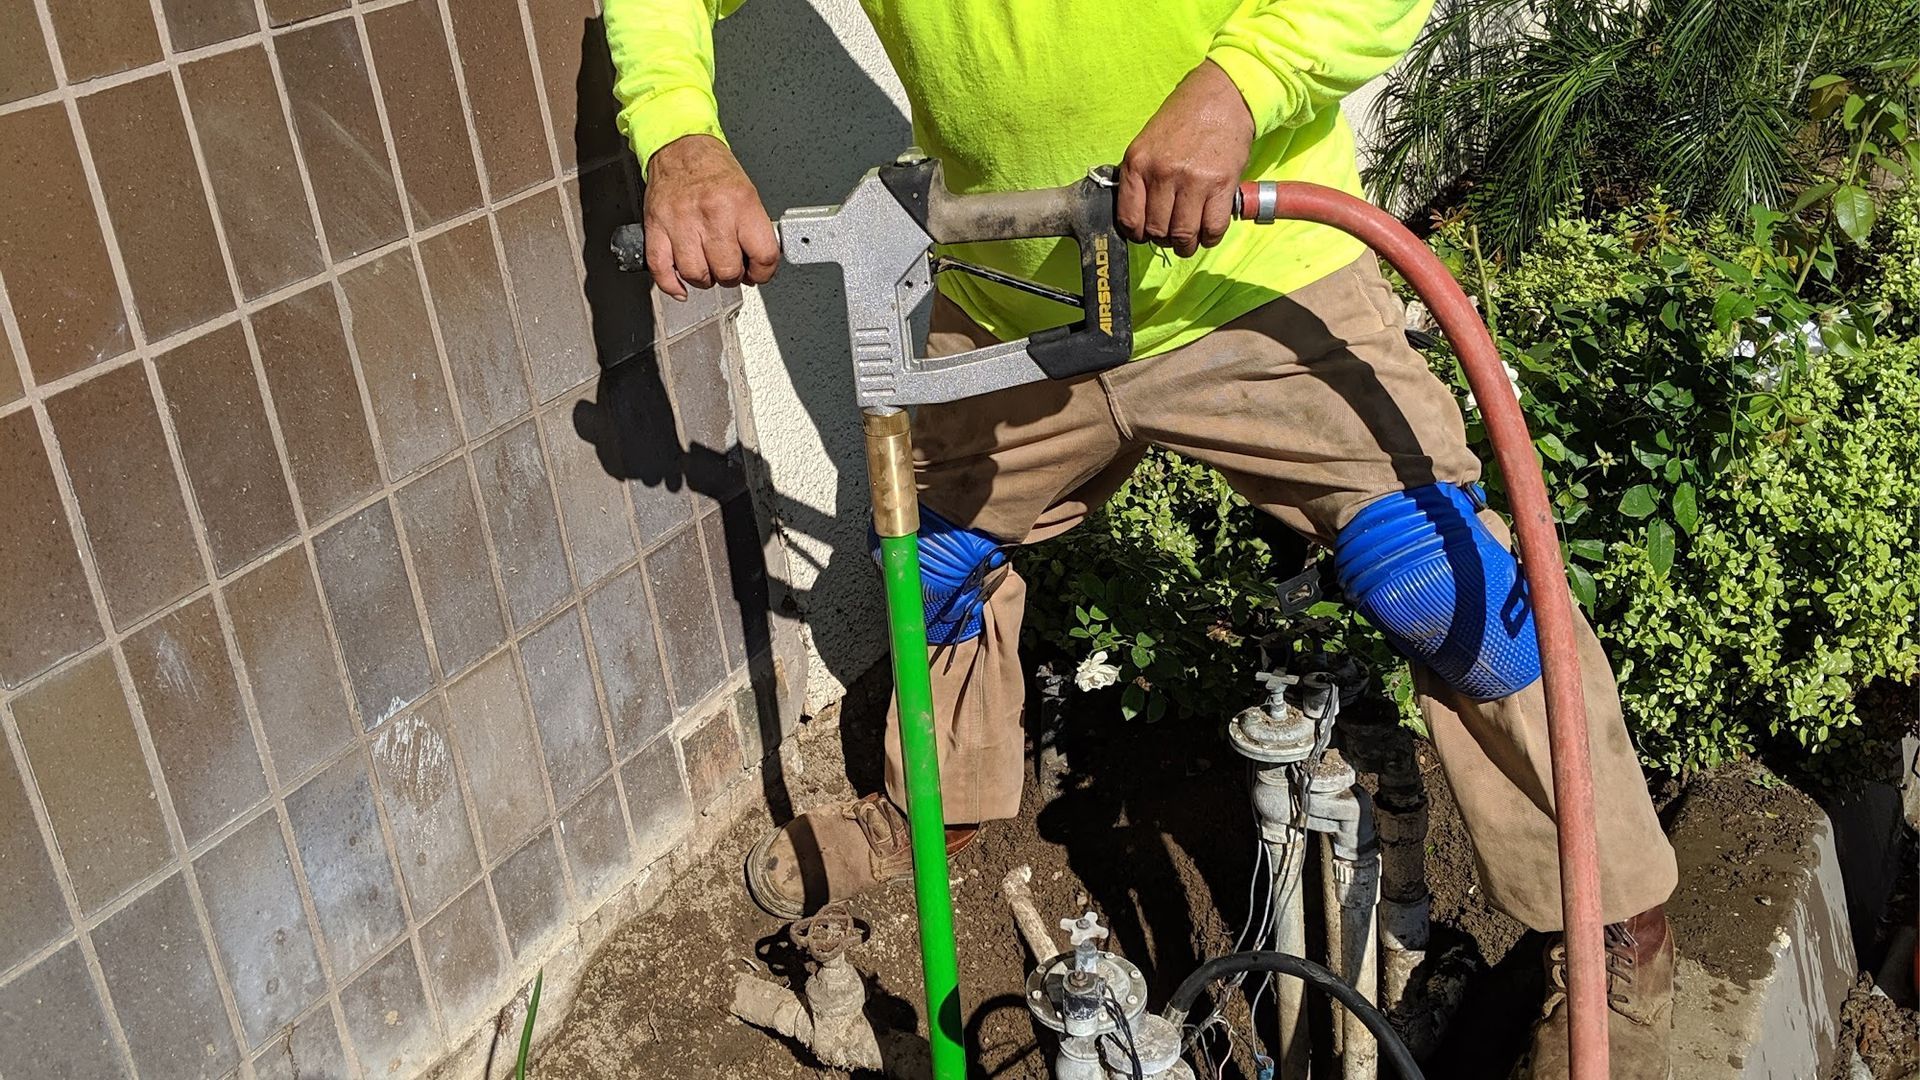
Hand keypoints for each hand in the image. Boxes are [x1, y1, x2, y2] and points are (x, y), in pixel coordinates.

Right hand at [642, 134, 778, 299]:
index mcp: (740, 204)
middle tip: (730, 268)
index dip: (763, 272)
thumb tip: (758, 263)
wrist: (679, 145)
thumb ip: (754, 229)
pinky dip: (672, 284)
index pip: (763, 255)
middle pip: (728, 270)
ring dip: (704, 280)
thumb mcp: (747, 192)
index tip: (758, 272)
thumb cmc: (713, 168)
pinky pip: (662, 269)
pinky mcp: (657, 227)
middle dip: (732, 276)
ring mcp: (681, 222)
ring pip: (696, 274)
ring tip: (708, 269)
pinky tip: (681, 287)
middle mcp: (712, 213)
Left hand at [1117, 60, 1255, 257]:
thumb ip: (1140, 177)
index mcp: (1138, 163)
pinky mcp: (1221, 185)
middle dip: (1163, 240)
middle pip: (1156, 231)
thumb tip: (1137, 217)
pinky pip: (1212, 229)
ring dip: (1186, 244)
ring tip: (1189, 238)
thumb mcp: (1148, 142)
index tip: (1146, 233)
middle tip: (1172, 233)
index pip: (1129, 219)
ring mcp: (1192, 181)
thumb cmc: (1184, 119)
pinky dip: (1209, 238)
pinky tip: (1208, 231)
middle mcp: (1162, 173)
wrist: (1222, 96)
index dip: (1137, 234)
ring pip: (1183, 235)